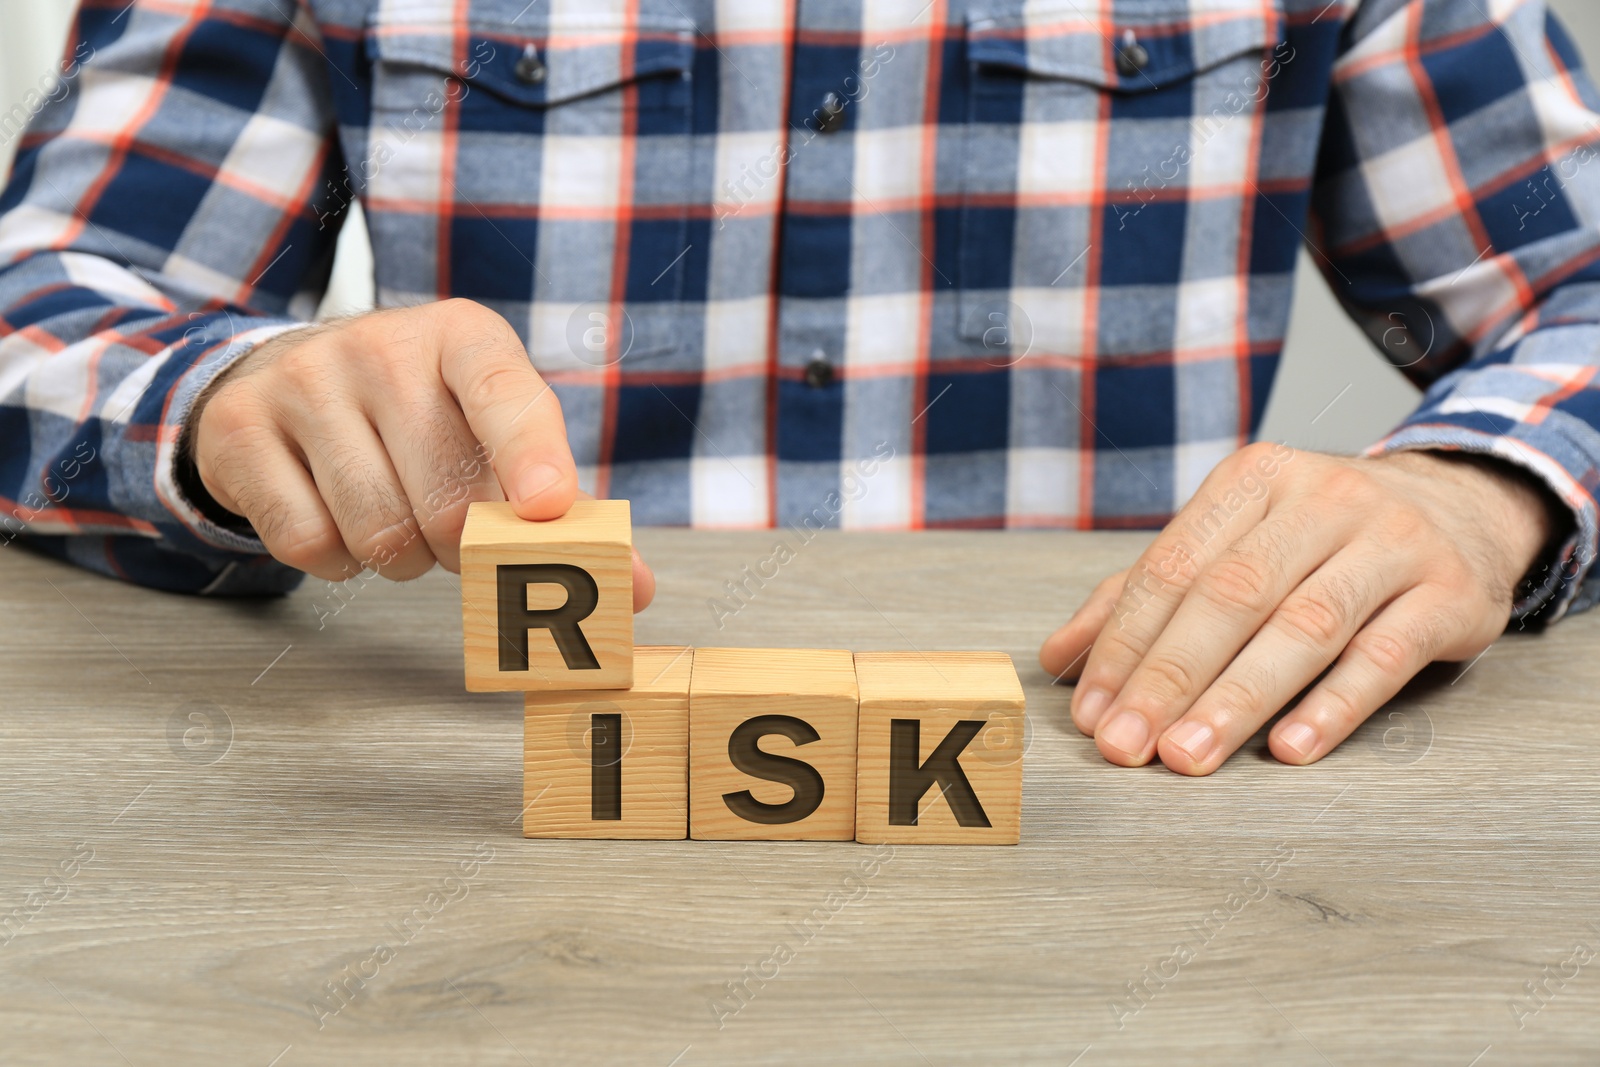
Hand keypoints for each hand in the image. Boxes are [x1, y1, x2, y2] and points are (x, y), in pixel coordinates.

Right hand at [187, 299, 654, 608]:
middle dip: (462, 549)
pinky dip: (335, 561)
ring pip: (379, 532)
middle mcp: (382, 347)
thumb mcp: (497, 437)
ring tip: (399, 521)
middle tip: (455, 536)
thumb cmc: (422, 418)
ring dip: (401, 561)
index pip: (506, 393)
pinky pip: (307, 543)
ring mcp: (304, 381)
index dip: (530, 456)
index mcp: (465, 338)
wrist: (288, 376)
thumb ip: (568, 512)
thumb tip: (629, 590)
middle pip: (446, 500)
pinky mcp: (243, 429)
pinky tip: (340, 520)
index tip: (549, 510)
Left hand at [1038, 443, 1560, 774]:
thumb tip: (1059, 657)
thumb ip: (1146, 594)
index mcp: (1254, 480)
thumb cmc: (1324, 536)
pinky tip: (1290, 749)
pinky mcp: (1450, 592)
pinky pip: (1385, 655)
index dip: (1124, 643)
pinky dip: (1334, 706)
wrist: (1464, 505)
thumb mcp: (1235, 542)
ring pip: (1303, 627)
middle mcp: (1323, 498)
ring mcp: (1393, 541)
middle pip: (1230, 596)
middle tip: (1125, 744)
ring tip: (1187, 756)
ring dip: (1237, 699)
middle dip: (1168, 677)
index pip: (1173, 567)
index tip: (1090, 712)